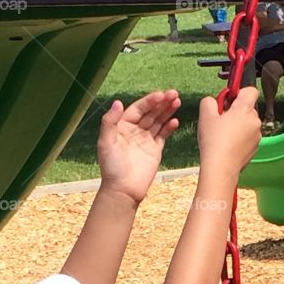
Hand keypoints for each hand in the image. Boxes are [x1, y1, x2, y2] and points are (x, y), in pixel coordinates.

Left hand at [98, 90, 180, 204]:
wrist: (123, 189)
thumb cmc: (112, 167)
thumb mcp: (106, 142)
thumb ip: (109, 122)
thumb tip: (118, 102)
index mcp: (123, 126)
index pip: (138, 108)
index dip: (149, 101)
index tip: (160, 95)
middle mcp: (135, 130)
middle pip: (151, 112)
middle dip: (162, 103)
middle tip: (174, 94)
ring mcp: (146, 139)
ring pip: (158, 121)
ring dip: (168, 111)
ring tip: (177, 101)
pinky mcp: (155, 150)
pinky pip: (163, 134)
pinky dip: (169, 127)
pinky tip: (175, 120)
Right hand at [197, 87, 260, 178]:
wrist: (221, 169)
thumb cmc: (214, 142)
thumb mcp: (205, 116)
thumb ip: (209, 101)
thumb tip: (212, 101)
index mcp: (245, 109)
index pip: (250, 90)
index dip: (238, 93)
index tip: (227, 101)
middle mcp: (255, 121)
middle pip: (247, 108)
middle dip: (235, 111)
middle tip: (220, 120)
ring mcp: (257, 136)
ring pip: (247, 124)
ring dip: (237, 125)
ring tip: (223, 135)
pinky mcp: (255, 148)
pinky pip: (247, 137)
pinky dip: (239, 138)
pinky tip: (227, 145)